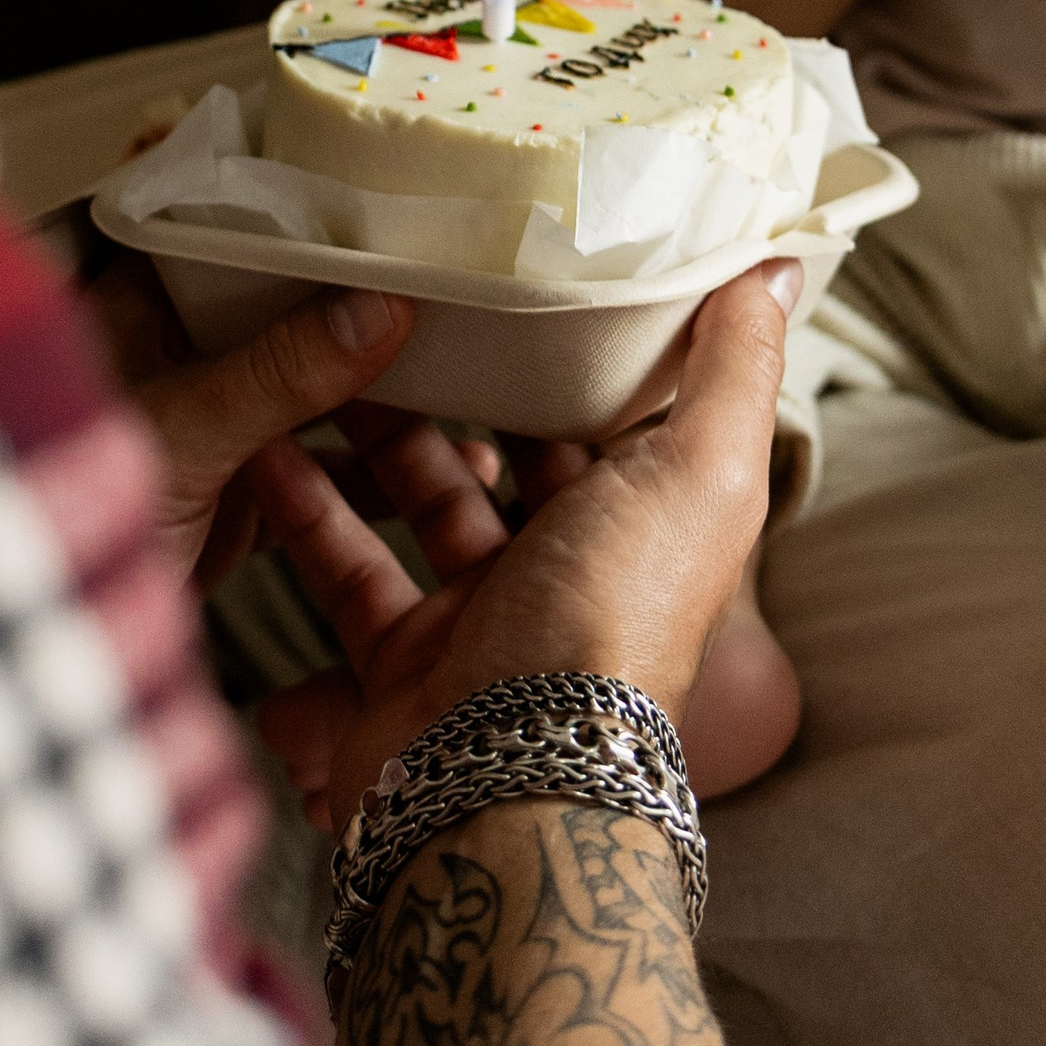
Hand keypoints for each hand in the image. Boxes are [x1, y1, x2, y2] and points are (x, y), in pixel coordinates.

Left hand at [87, 248, 508, 594]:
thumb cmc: (67, 518)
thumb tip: (379, 306)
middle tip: (457, 289)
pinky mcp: (239, 500)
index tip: (390, 206)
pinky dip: (384, 473)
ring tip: (479, 378)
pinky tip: (459, 469)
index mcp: (137, 312)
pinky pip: (325, 472)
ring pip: (316, 394)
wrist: (56, 653)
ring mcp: (212, 431)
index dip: (307, 222)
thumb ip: (281, 369)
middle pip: (288, 314)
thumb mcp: (186, 429)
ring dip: (391, 396)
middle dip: (368, 309)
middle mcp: (177, 361)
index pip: (230, 237)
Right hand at [248, 261, 797, 838]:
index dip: (578, 349)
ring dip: (377, 433)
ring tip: (326, 351)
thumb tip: (778, 266)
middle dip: (463, 385)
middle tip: (405, 299)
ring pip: (424, 500)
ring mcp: (486, 617)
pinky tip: (267, 441)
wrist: (507, 778)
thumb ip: (734, 370)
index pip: (615, 418)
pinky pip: (351, 565)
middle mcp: (573, 572)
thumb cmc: (615, 621)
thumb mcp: (703, 473)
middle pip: (513, 456)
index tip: (523, 269)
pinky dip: (310, 507)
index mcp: (649, 524)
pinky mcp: (405, 658)